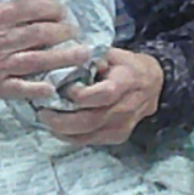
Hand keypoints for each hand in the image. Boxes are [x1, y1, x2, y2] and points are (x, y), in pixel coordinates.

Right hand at [0, 0, 95, 103]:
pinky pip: (21, 88)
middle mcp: (1, 40)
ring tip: (84, 55)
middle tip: (77, 30)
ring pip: (38, 61)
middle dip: (65, 31)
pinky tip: (54, 87)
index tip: (65, 9)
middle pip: (42, 34)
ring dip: (64, 58)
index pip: (34, 7)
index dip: (55, 7)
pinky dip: (38, 89)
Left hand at [42, 48, 164, 145]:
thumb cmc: (125, 65)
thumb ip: (90, 57)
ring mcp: (123, 126)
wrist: (151, 84)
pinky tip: (57, 128)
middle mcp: (126, 108)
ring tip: (45, 120)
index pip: (102, 95)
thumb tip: (66, 61)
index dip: (78, 95)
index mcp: (126, 83)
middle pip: (91, 120)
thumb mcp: (111, 53)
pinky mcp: (118, 136)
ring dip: (62, 131)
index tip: (59, 88)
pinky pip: (90, 141)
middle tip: (42, 112)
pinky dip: (70, 136)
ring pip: (88, 135)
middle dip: (62, 120)